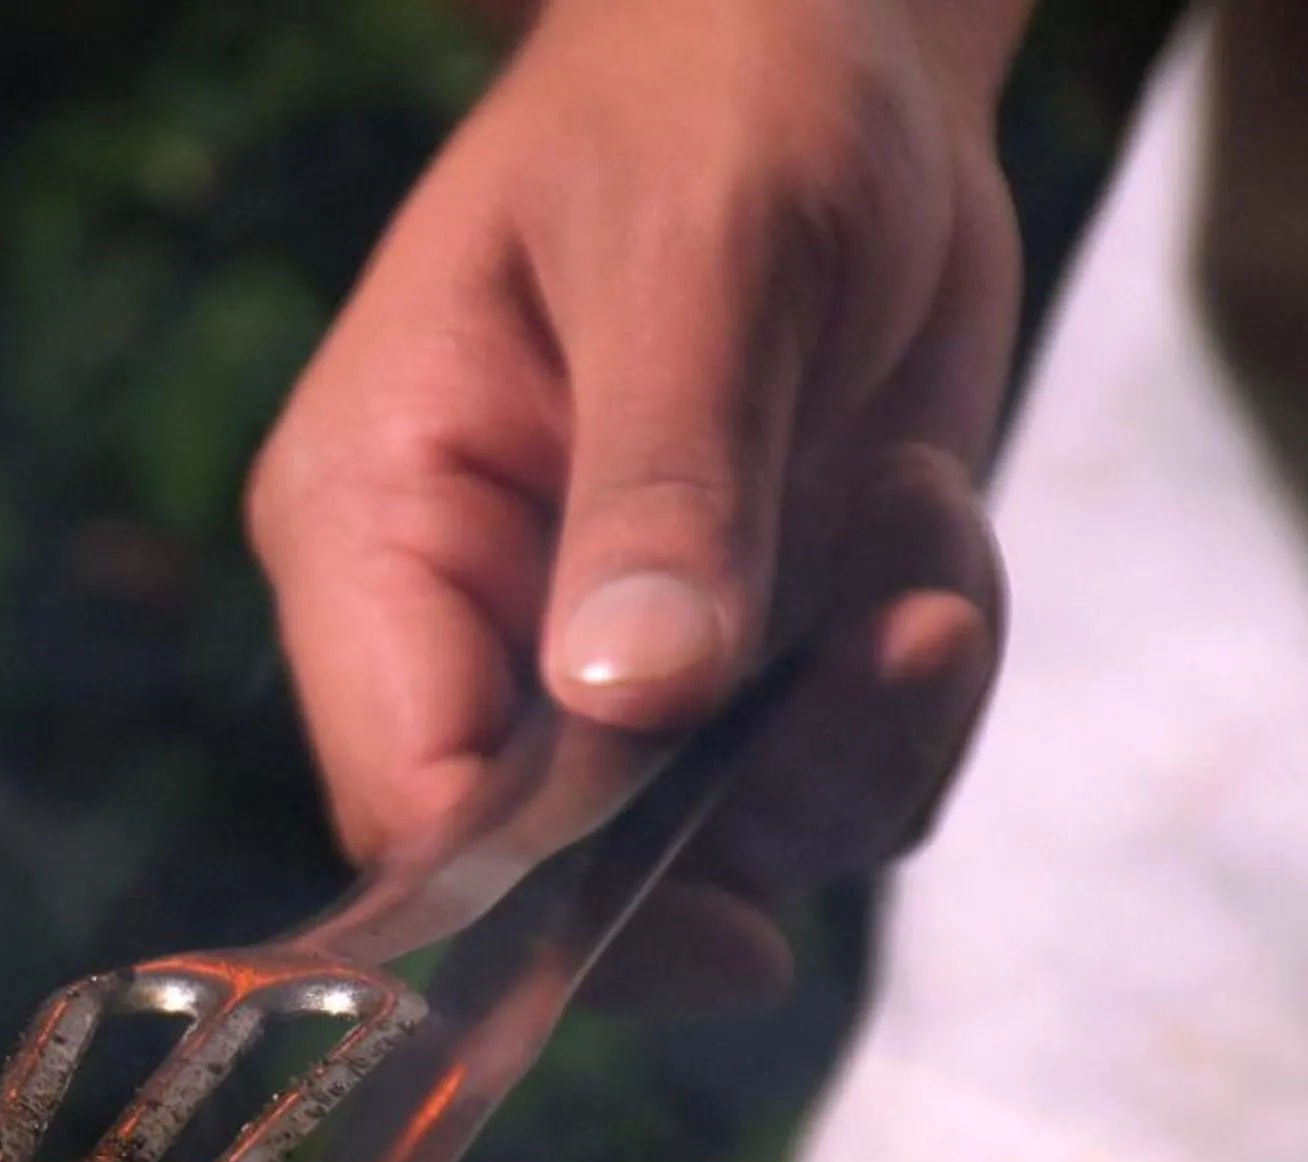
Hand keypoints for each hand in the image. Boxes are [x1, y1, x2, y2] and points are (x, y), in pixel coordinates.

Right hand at [247, 0, 1028, 1011]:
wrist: (843, 43)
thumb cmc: (718, 95)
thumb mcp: (694, 259)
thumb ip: (664, 482)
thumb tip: (637, 704)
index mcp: (376, 530)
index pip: (409, 803)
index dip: (543, 904)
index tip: (725, 927)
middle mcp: (475, 627)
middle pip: (581, 868)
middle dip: (773, 788)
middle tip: (911, 633)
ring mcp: (616, 660)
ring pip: (744, 841)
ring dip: (881, 716)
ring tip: (925, 507)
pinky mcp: (747, 658)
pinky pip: (847, 774)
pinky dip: (930, 677)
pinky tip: (931, 512)